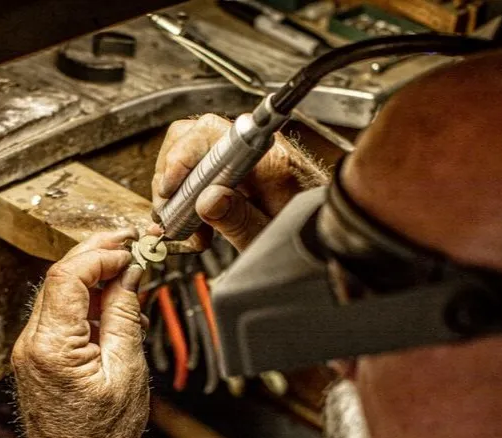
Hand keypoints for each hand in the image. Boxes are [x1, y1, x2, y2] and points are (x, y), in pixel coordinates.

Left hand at [12, 230, 148, 437]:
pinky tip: (111, 304)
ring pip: (58, 296)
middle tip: (128, 245)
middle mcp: (31, 345)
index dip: (100, 255)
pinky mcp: (35, 360)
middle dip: (95, 257)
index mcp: (51, 346)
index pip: (67, 276)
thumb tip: (129, 277)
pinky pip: (58, 318)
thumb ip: (124, 316)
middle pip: (58, 279)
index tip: (130, 250)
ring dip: (91, 279)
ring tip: (128, 274)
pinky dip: (84, 304)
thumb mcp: (126, 371)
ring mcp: (29, 352)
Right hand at [151, 113, 319, 250]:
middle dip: (172, 175)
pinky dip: (192, 191)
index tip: (169, 191)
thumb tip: (207, 200)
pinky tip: (198, 218)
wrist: (332, 234)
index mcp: (269, 162)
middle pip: (195, 136)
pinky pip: (206, 165)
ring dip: (180, 187)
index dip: (181, 160)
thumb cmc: (307, 236)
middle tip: (171, 212)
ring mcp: (250, 156)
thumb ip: (239, 220)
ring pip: (195, 150)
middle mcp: (258, 151)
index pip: (211, 134)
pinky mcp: (244, 166)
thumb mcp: (270, 239)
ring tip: (186, 223)